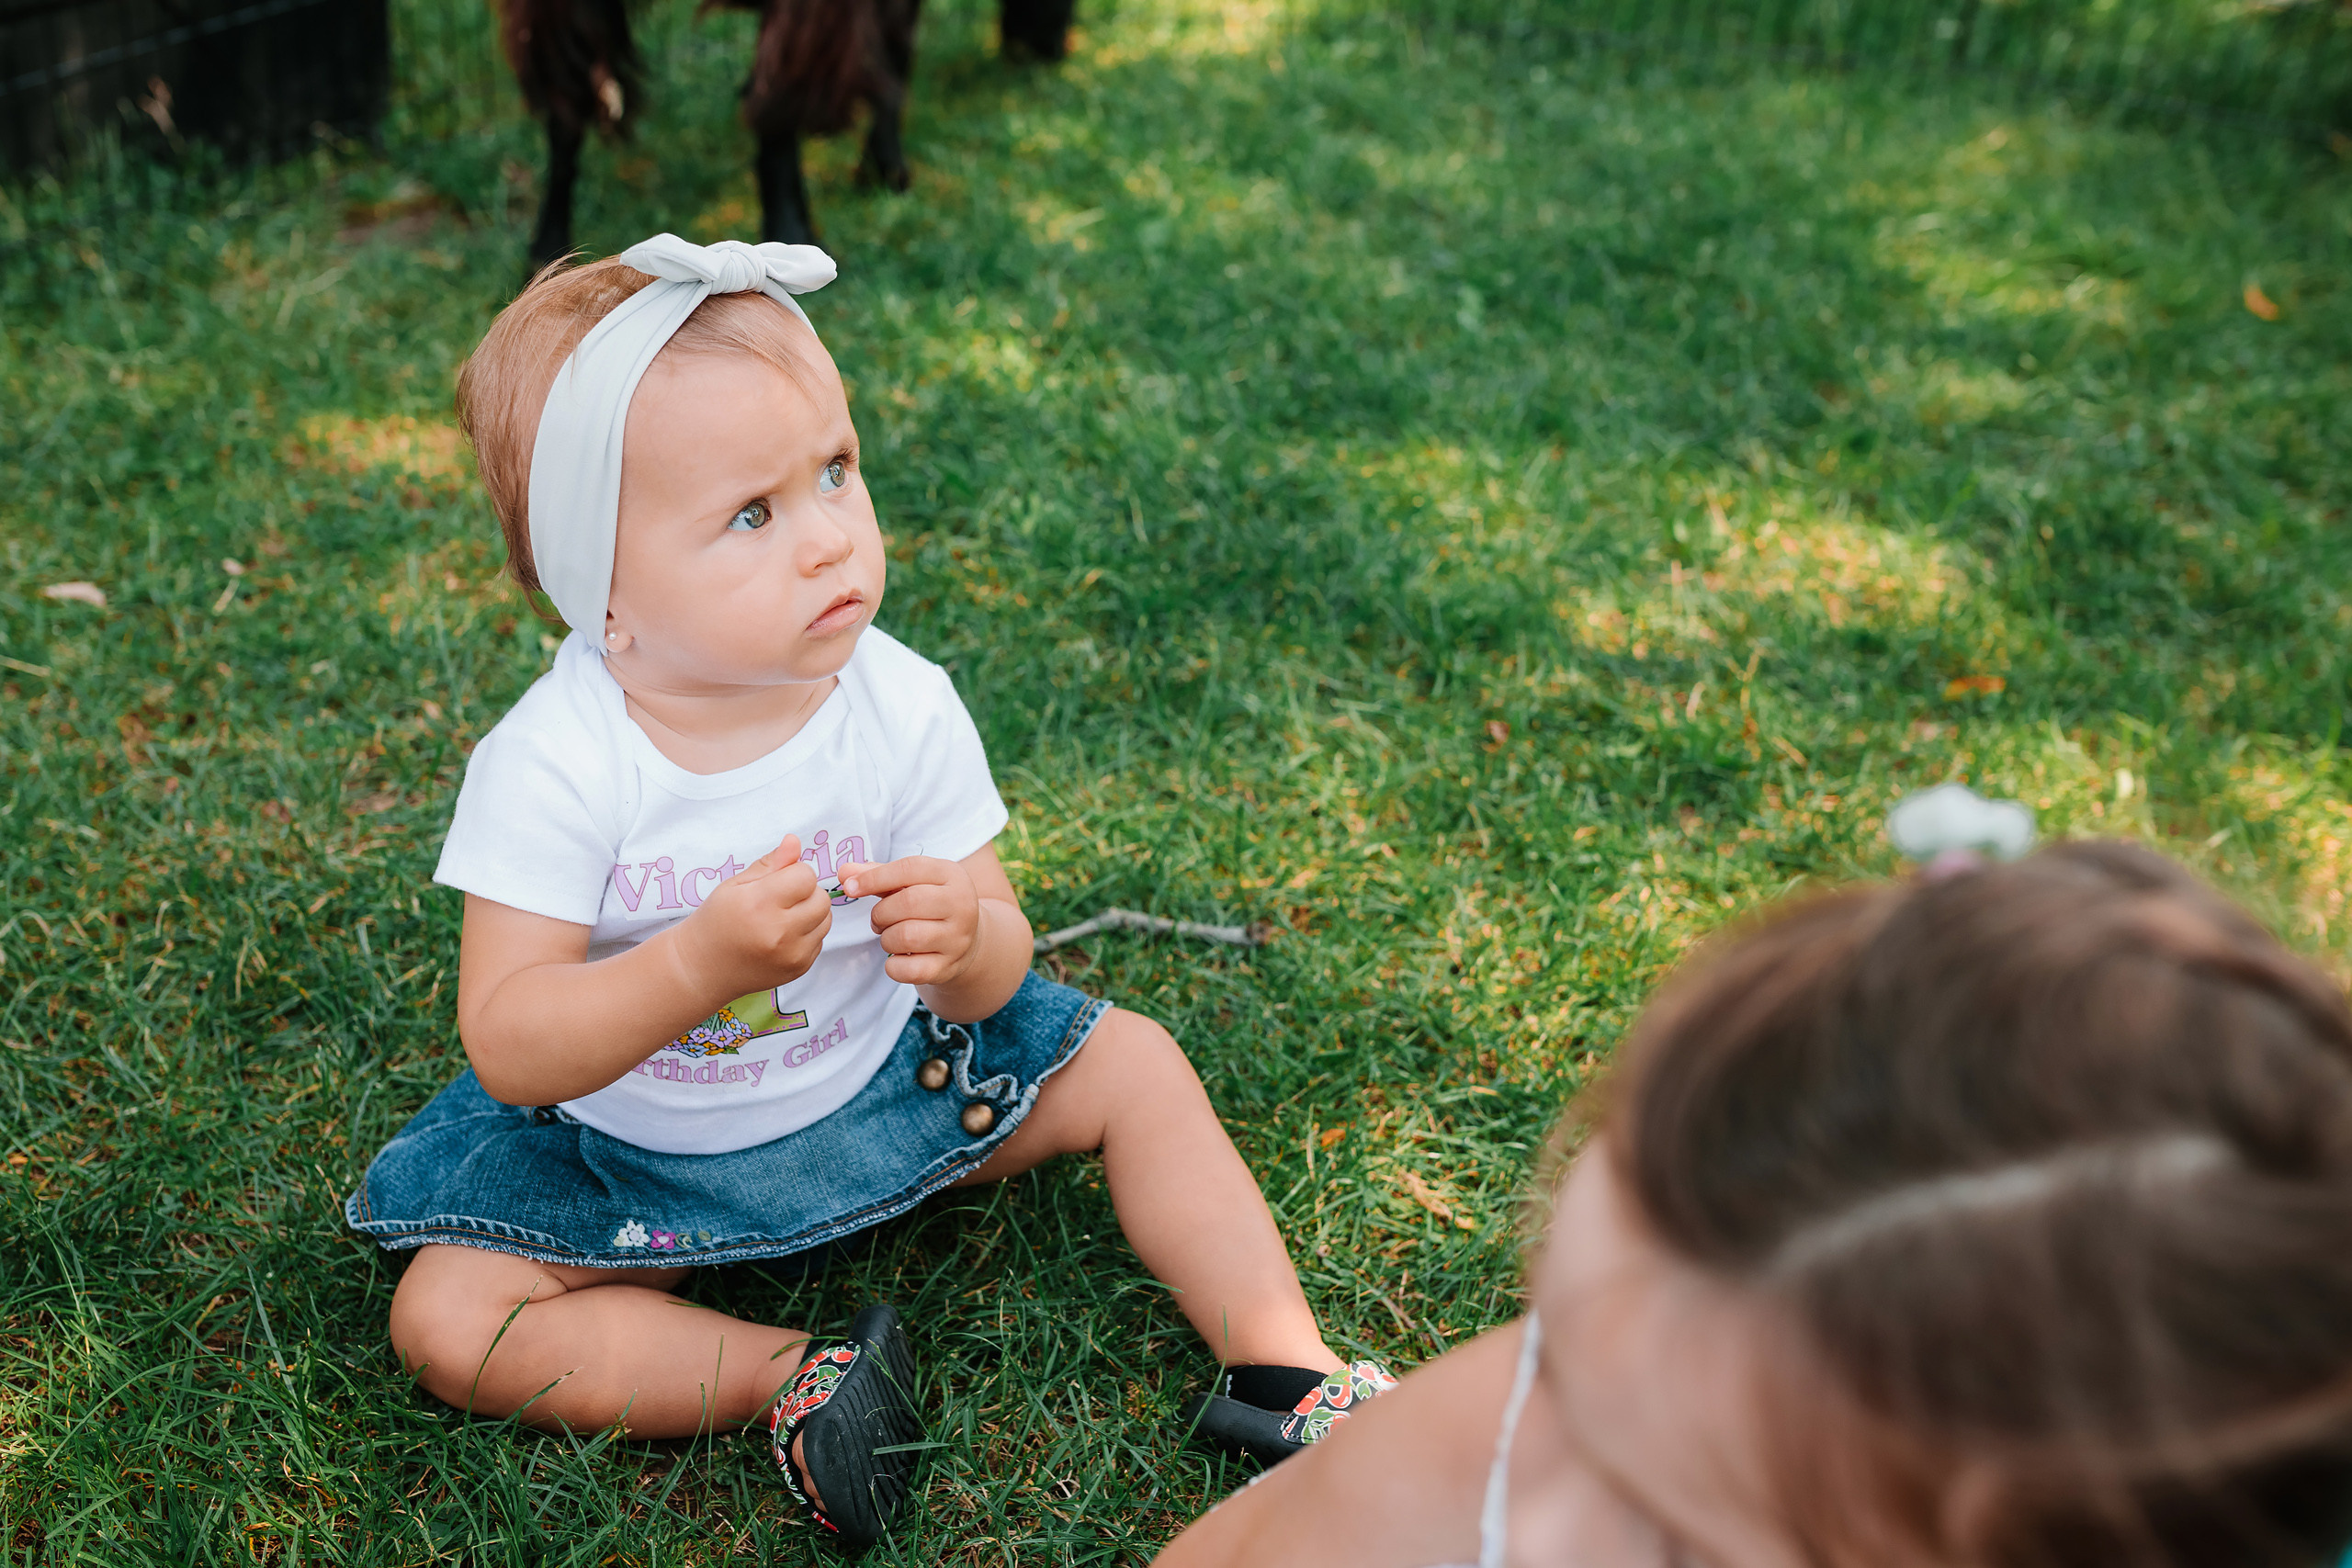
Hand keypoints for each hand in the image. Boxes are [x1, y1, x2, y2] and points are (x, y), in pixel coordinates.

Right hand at [668, 834, 832, 1000]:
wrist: (703, 968)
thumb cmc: (717, 920)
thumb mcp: (735, 885)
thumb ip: (770, 863)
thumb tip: (795, 840)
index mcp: (759, 905)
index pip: (805, 875)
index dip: (793, 873)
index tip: (775, 882)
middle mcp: (779, 932)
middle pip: (821, 898)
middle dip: (806, 892)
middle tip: (780, 900)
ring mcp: (791, 955)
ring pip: (826, 919)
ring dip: (810, 913)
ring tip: (781, 917)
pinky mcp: (800, 968)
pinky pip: (821, 939)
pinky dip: (808, 933)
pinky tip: (782, 936)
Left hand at [838, 855, 981, 986]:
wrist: (969, 942)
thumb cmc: (930, 905)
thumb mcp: (912, 883)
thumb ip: (878, 875)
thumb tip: (844, 873)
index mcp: (952, 876)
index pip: (909, 869)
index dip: (874, 877)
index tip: (849, 887)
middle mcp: (962, 905)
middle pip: (908, 903)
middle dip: (881, 913)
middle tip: (878, 920)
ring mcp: (958, 939)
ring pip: (907, 937)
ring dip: (886, 938)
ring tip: (891, 937)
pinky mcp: (948, 968)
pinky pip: (908, 970)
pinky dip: (892, 966)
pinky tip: (898, 958)